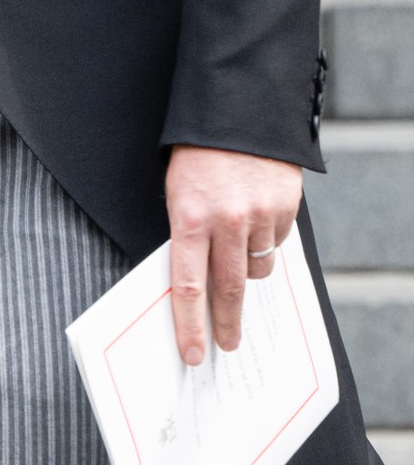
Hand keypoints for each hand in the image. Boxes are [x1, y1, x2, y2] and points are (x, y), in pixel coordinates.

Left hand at [164, 144, 302, 365]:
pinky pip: (275, 242)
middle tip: (227, 345)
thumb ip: (187, 234)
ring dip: (246, 271)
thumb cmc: (197, 156)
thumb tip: (194, 282)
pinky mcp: (285, 207)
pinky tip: (255, 219)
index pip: (187, 285)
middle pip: (227, 289)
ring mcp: (259, 215)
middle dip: (225, 323)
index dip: (189, 324)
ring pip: (256, 268)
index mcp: (188, 218)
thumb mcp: (178, 193)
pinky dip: (265, 241)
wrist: (238, 111)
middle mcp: (225, 220)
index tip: (193, 353)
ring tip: (236, 250)